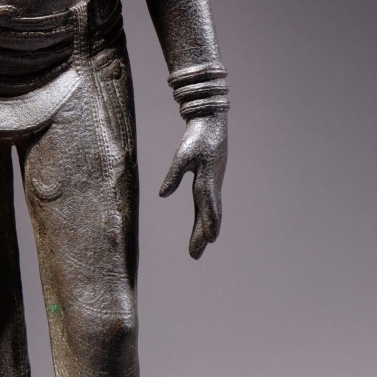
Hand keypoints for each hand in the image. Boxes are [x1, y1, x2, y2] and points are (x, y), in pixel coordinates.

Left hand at [159, 113, 226, 259]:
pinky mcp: (211, 179)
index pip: (207, 206)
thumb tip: (162, 195)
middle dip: (202, 235)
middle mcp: (213, 184)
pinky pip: (209, 203)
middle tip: (195, 255)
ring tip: (201, 246)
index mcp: (207, 179)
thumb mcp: (183, 154)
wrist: (211, 121)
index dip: (208, 223)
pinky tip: (204, 222)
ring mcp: (214, 182)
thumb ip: (173, 175)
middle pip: (208, 214)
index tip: (210, 241)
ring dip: (205, 228)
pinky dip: (207, 216)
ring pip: (209, 210)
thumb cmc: (197, 135)